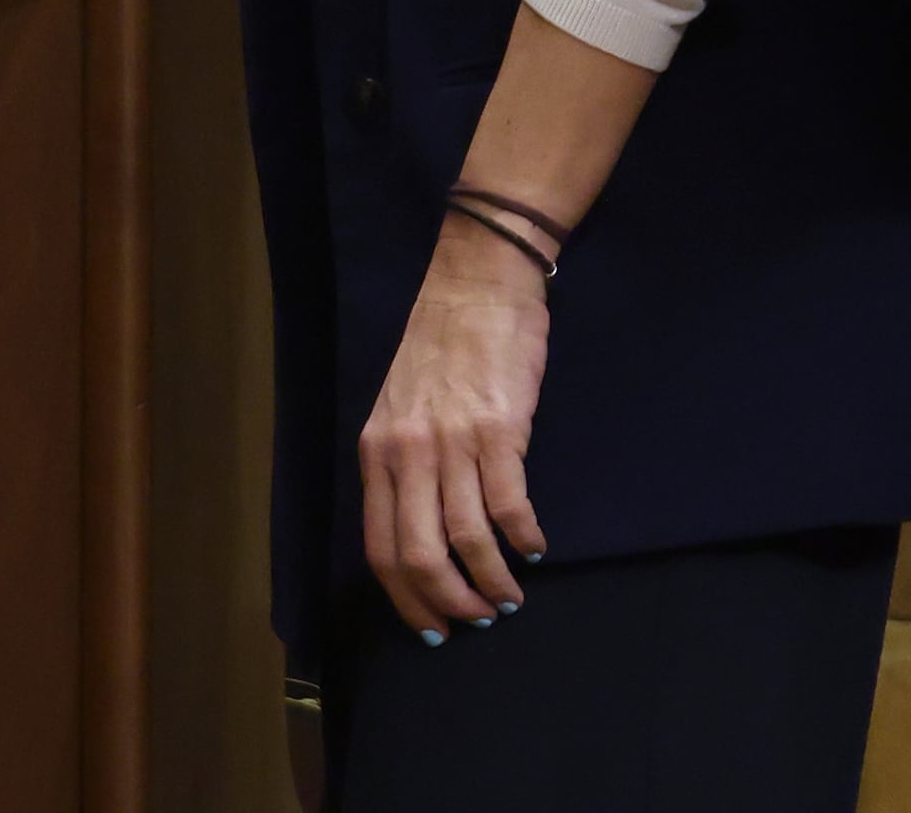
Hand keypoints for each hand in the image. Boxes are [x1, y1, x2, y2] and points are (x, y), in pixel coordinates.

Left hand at [361, 209, 552, 633]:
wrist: (477, 284)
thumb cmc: (440, 346)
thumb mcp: (398, 408)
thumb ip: (401, 465)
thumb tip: (421, 533)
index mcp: (377, 451)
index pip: (380, 546)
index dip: (405, 597)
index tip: (431, 625)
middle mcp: (408, 452)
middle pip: (421, 554)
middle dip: (450, 601)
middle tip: (477, 620)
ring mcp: (453, 441)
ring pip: (467, 539)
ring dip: (491, 581)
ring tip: (508, 597)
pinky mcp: (500, 429)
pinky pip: (509, 505)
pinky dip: (523, 538)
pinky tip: (533, 548)